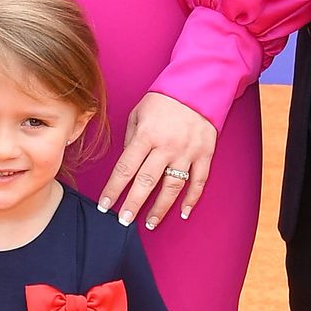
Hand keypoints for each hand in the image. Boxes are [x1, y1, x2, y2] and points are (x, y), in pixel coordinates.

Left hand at [97, 91, 216, 230]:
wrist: (197, 87)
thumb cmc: (163, 100)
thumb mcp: (139, 113)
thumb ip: (131, 139)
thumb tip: (127, 163)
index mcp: (146, 135)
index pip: (125, 168)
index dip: (113, 189)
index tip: (105, 205)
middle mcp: (166, 146)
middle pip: (146, 182)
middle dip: (133, 204)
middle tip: (124, 221)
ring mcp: (187, 152)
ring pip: (172, 187)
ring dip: (160, 208)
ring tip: (150, 223)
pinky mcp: (205, 154)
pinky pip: (199, 182)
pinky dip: (192, 199)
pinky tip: (183, 213)